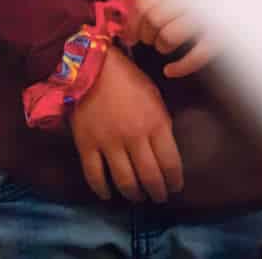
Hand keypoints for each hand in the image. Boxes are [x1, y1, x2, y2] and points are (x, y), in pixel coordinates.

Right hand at [69, 46, 183, 203]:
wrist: (90, 65)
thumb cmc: (127, 79)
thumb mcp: (154, 97)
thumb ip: (161, 125)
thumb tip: (164, 153)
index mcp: (156, 123)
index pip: (171, 163)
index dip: (175, 181)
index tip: (175, 187)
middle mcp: (134, 137)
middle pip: (150, 176)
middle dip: (158, 192)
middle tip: (158, 197)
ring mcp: (108, 142)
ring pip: (125, 181)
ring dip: (134, 194)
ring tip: (137, 197)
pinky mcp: (86, 143)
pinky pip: (94, 175)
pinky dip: (102, 189)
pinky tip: (107, 194)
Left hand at [132, 0, 216, 78]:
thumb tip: (130, 24)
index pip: (144, 4)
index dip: (133, 23)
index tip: (131, 35)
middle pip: (153, 20)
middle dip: (146, 35)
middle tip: (150, 41)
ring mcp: (208, 15)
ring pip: (169, 37)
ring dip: (161, 46)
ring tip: (164, 48)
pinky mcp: (222, 36)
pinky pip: (195, 57)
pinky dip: (178, 67)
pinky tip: (170, 71)